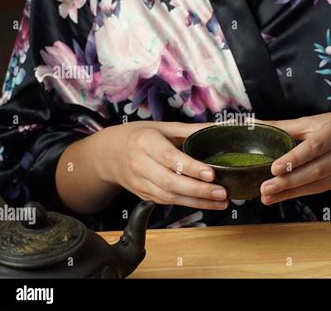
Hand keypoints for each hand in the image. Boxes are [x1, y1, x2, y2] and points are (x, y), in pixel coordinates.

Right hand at [95, 121, 228, 209]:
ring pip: (170, 196)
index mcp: (145, 142)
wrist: (108, 154)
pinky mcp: (143, 195)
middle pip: (170, 182)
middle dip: (198, 190)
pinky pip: (167, 202)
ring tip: (221, 201)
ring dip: (197, 202)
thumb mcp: (162, 127)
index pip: (170, 158)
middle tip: (222, 192)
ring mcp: (140, 183)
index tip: (211, 173)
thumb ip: (190, 130)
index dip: (191, 168)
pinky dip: (189, 204)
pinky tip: (207, 204)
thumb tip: (220, 126)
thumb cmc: (138, 136)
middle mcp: (140, 164)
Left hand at [259, 112, 330, 204]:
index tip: (275, 168)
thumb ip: (283, 126)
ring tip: (266, 196)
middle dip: (288, 182)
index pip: (314, 147)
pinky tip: (278, 197)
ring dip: (289, 193)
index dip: (295, 159)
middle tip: (265, 187)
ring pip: (315, 185)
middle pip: (314, 170)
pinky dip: (295, 195)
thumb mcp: (312, 122)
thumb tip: (253, 124)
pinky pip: (316, 191)